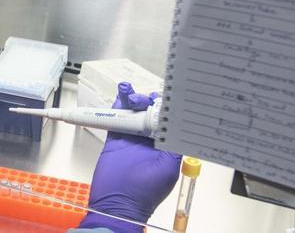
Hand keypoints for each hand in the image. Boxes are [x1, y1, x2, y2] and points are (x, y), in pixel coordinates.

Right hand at [78, 82, 180, 232]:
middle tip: (146, 99)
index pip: (168, 120)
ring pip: (133, 111)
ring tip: (130, 92)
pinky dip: (118, 105)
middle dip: (148, 101)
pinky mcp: (115, 137)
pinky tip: (121, 93)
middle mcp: (149, 139)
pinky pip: (116, 117)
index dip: (167, 107)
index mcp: (165, 146)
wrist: (117, 203)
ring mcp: (131, 137)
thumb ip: (174, 145)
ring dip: (133, 99)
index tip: (167, 97)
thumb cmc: (146, 192)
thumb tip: (179, 124)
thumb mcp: (168, 168)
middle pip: (149, 112)